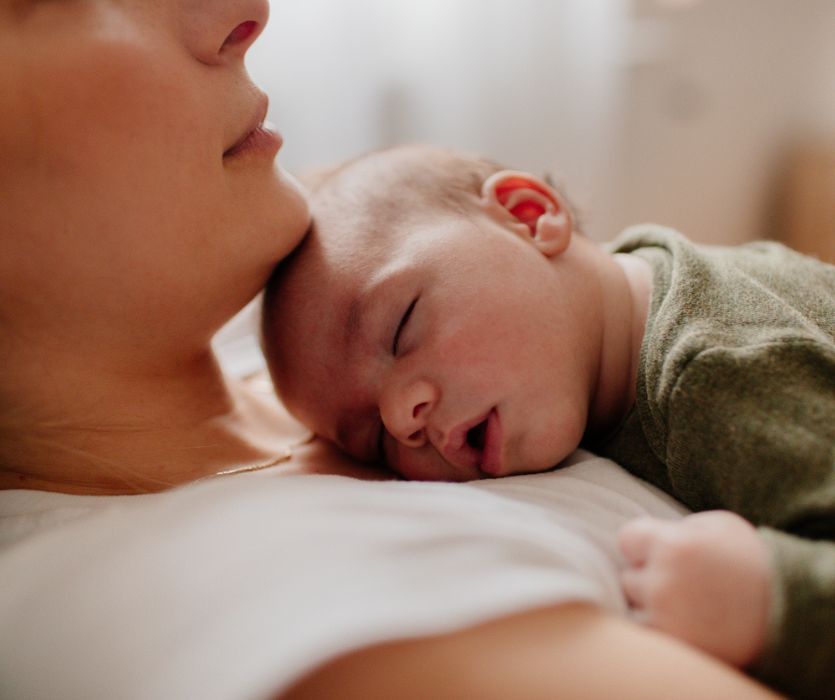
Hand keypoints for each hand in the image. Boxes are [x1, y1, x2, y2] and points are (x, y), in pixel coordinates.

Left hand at [618, 511, 770, 667]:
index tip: (658, 550)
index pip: (626, 539)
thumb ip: (675, 527)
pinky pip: (649, 631)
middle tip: (679, 580)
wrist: (786, 609)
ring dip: (652, 605)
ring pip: (637, 607)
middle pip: (629, 577)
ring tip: (685, 600)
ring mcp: (667, 615)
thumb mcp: (716, 525)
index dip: (641, 545)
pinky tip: (686, 618)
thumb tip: (648, 534)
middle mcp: (663, 580)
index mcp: (672, 545)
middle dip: (647, 576)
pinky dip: (662, 626)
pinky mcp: (675, 642)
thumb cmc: (749, 559)